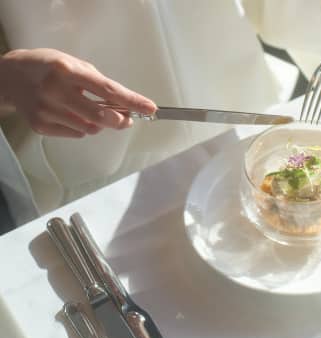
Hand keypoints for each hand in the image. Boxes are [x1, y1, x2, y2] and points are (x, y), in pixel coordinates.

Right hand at [0, 48, 155, 137]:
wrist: (9, 77)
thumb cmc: (48, 67)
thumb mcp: (74, 65)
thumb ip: (99, 84)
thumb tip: (124, 105)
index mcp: (67, 71)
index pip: (108, 90)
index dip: (132, 101)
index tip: (150, 108)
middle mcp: (55, 91)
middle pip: (101, 116)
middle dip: (120, 120)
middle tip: (126, 119)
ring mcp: (47, 110)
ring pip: (90, 128)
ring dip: (100, 123)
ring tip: (90, 110)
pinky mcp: (40, 126)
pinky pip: (76, 133)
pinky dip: (82, 127)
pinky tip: (71, 114)